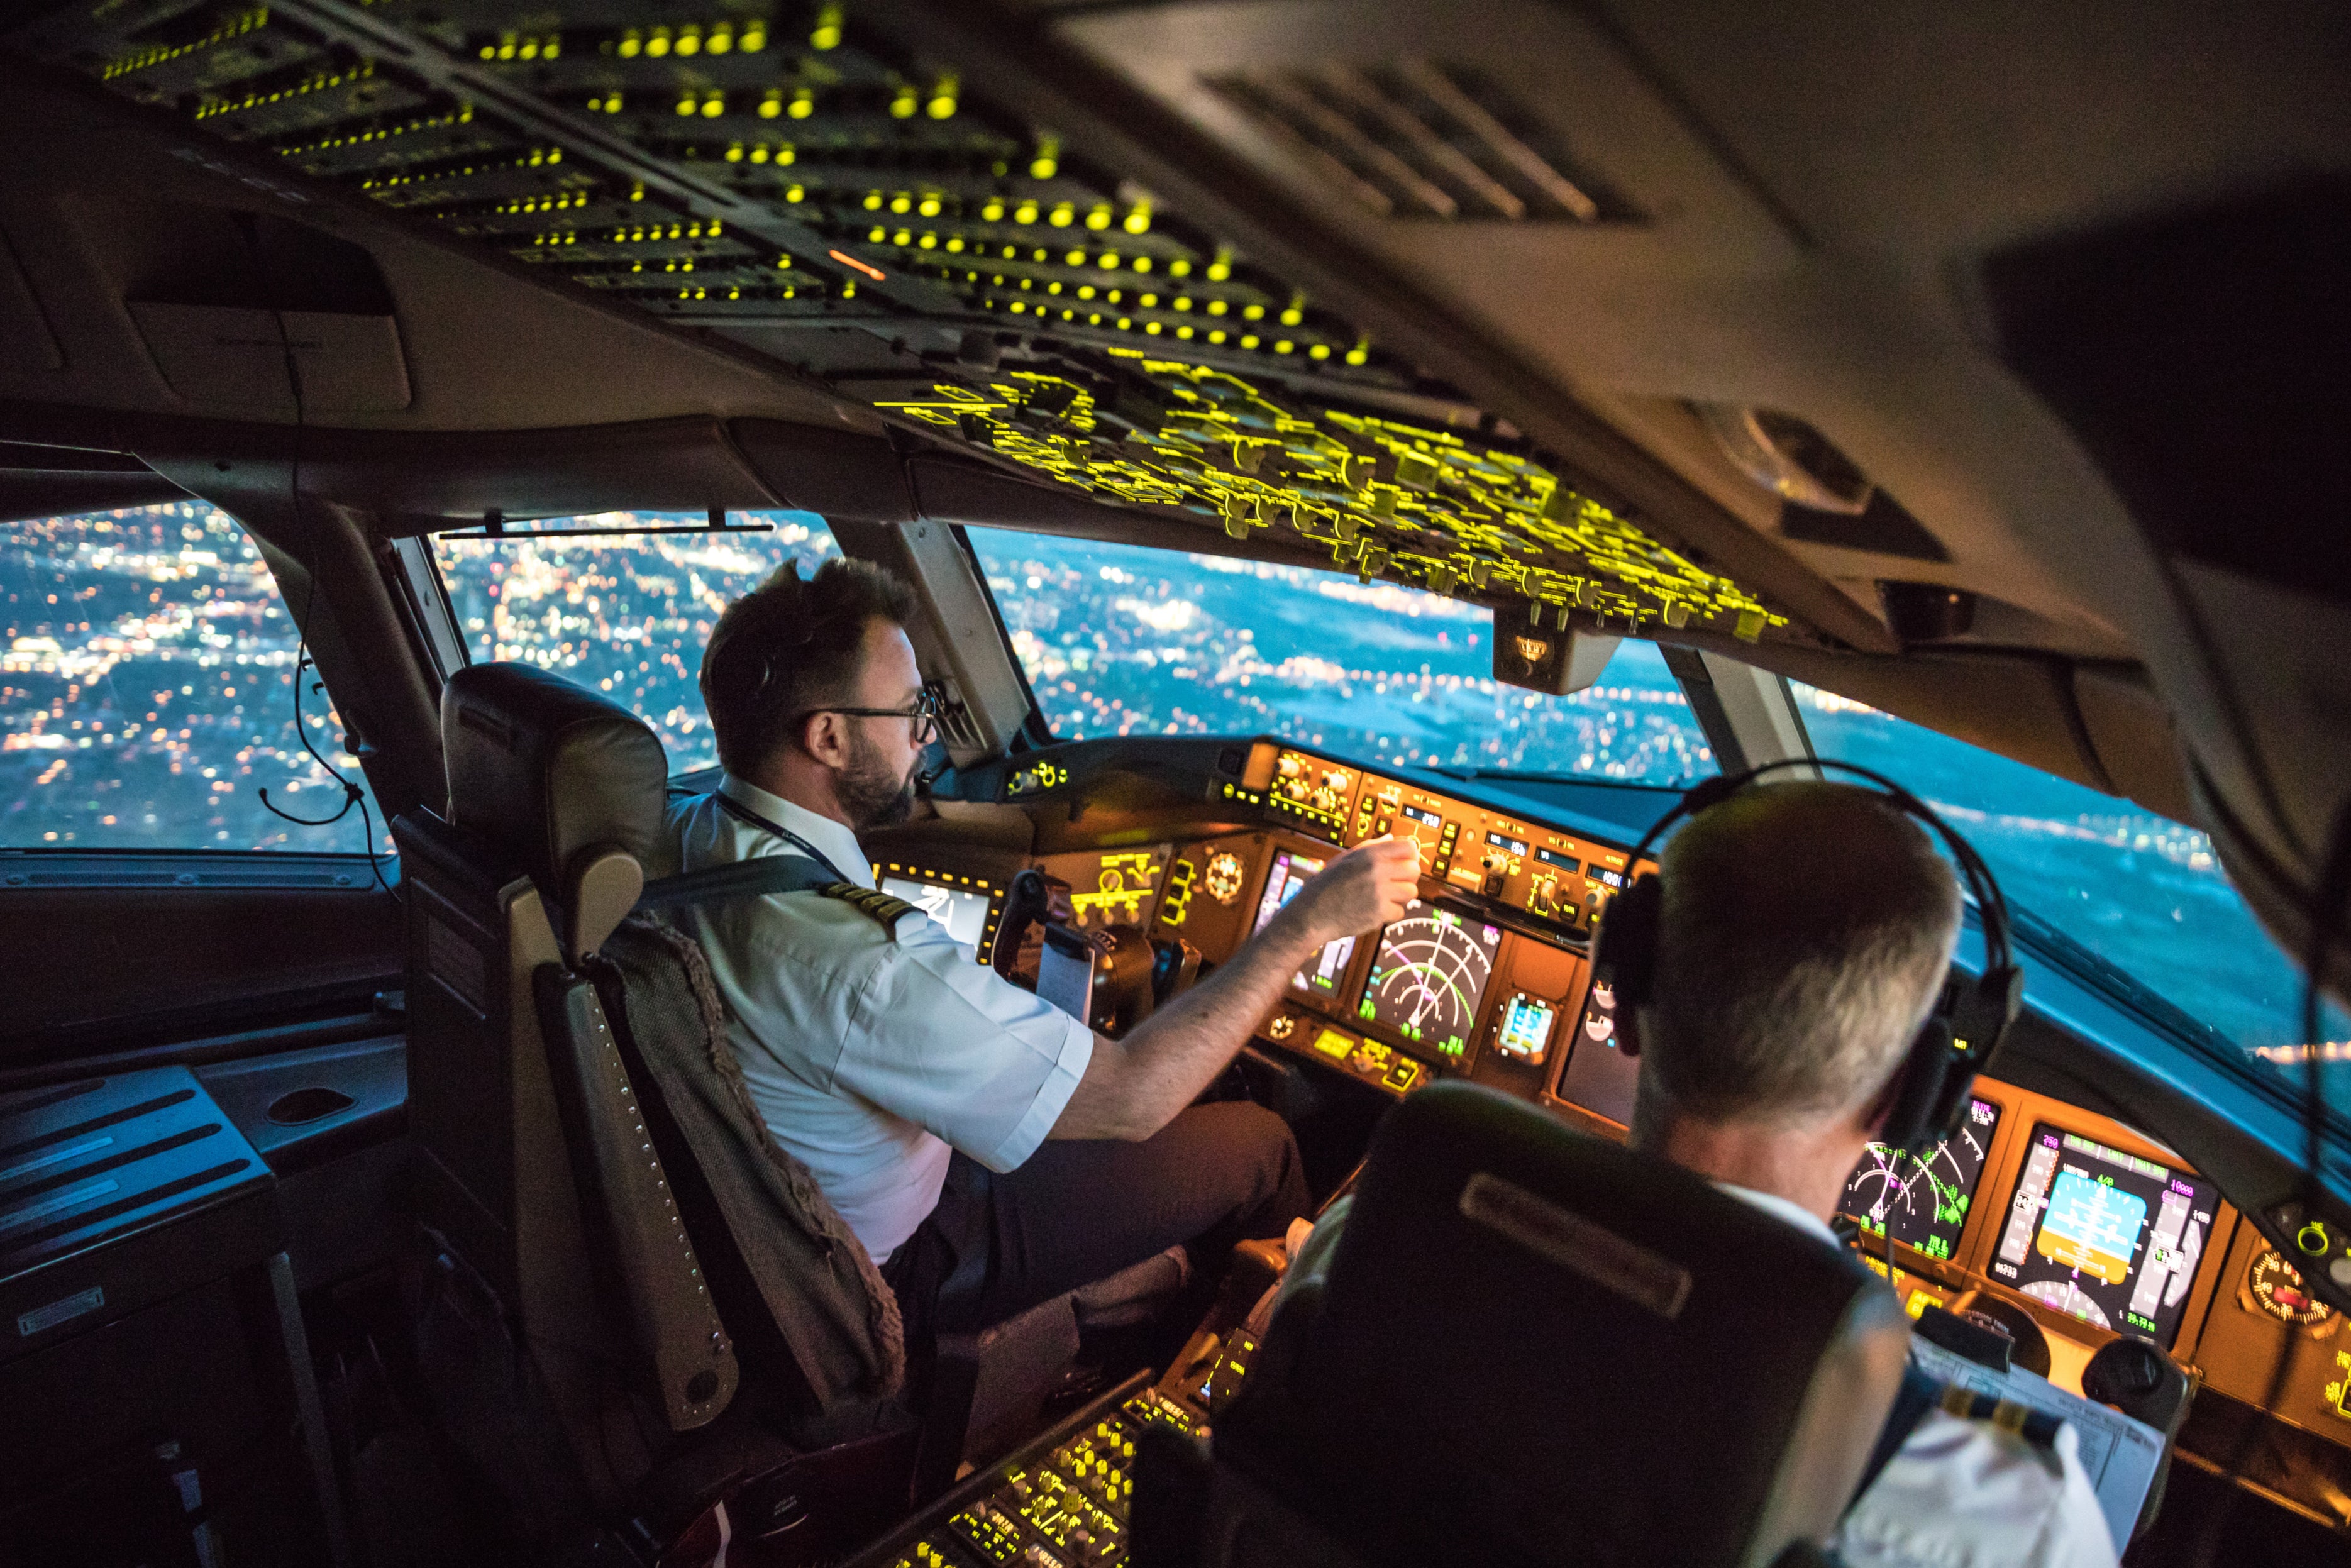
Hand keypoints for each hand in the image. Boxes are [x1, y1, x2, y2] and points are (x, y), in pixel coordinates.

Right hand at [1276, 835, 1420, 947]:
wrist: (1311, 914)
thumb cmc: (1326, 886)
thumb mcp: (1345, 859)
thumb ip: (1370, 847)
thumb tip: (1391, 838)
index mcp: (1369, 854)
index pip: (1408, 847)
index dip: (1409, 856)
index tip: (1404, 864)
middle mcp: (1376, 870)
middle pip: (1414, 870)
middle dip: (1407, 878)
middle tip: (1394, 884)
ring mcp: (1379, 892)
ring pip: (1411, 892)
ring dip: (1401, 897)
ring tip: (1384, 898)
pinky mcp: (1379, 912)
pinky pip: (1400, 911)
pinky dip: (1390, 914)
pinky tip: (1376, 911)